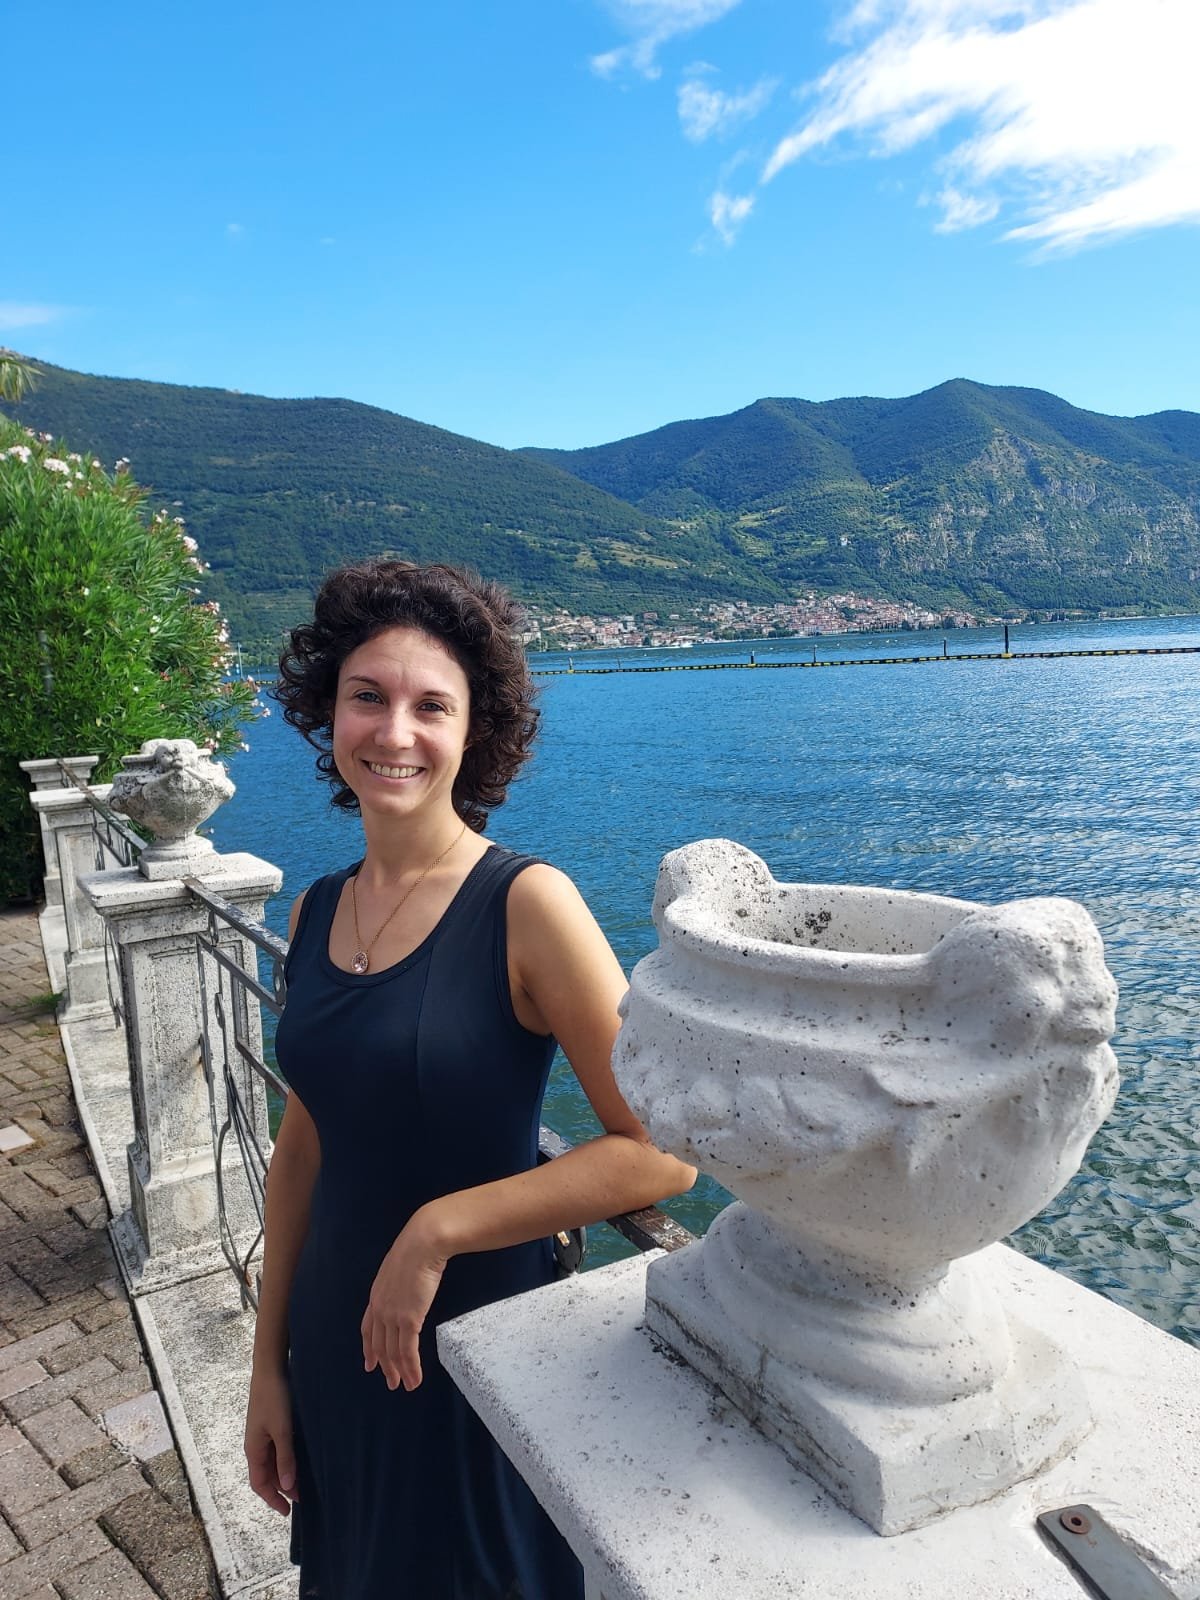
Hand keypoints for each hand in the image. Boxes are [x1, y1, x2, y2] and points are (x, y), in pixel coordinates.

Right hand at [244, 1365, 296, 1515]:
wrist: (270, 1368)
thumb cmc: (274, 1398)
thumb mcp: (282, 1430)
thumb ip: (285, 1457)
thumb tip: (287, 1486)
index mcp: (254, 1450)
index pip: (260, 1484)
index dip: (272, 1499)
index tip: (288, 1511)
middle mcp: (256, 1445)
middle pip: (267, 1475)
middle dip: (282, 1489)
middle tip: (303, 1498)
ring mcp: (263, 1435)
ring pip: (273, 1462)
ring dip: (285, 1474)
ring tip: (304, 1482)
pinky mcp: (271, 1425)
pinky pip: (277, 1449)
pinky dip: (287, 1459)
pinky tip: (301, 1459)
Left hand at [361, 1206, 449, 1392]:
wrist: (423, 1243)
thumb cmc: (417, 1248)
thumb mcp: (400, 1267)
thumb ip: (400, 1282)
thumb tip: (409, 1285)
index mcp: (376, 1295)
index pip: (368, 1329)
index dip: (369, 1348)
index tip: (370, 1364)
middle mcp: (380, 1308)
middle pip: (379, 1345)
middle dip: (385, 1366)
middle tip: (391, 1382)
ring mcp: (393, 1315)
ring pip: (393, 1352)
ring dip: (400, 1372)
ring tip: (407, 1386)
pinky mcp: (409, 1319)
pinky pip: (408, 1351)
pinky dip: (412, 1368)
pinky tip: (416, 1378)